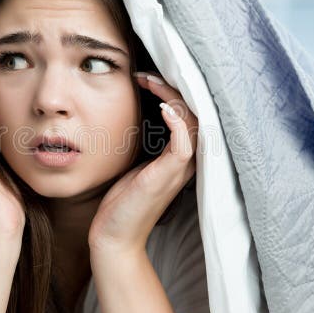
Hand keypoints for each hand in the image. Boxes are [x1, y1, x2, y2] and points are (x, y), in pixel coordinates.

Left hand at [88, 72, 197, 254]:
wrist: (114, 237)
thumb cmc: (123, 202)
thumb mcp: (136, 164)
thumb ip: (146, 142)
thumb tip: (142, 115)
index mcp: (181, 158)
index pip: (192, 115)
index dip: (175, 91)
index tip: (147, 77)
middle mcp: (186, 162)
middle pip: (199, 114)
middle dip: (176, 87)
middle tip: (146, 75)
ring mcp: (179, 170)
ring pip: (196, 123)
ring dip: (174, 97)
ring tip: (151, 82)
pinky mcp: (166, 177)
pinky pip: (184, 144)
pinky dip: (177, 122)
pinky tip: (163, 107)